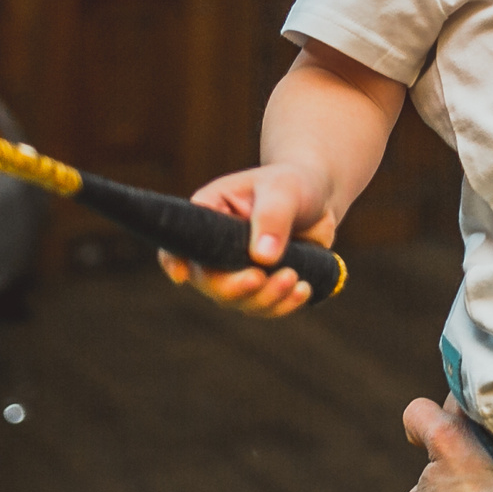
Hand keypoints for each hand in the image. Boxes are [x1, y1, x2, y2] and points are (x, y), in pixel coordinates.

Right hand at [159, 162, 334, 316]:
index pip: (180, 241)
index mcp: (210, 215)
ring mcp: (238, 270)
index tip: (182, 276)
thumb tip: (264, 258)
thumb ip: (272, 218)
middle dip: (233, 287)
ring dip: (264, 298)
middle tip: (260, 277)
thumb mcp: (283, 190)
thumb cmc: (292, 184)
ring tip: (295, 278)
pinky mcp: (262, 286)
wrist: (318, 197)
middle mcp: (217, 248)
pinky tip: (303, 289)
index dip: (174, 261)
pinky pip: (264, 307)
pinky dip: (283, 304)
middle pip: (208, 281)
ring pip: (237, 300)